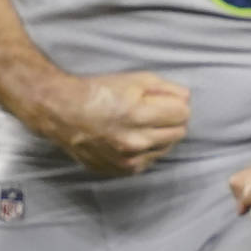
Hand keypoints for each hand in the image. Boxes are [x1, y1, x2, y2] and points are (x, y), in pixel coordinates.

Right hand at [32, 71, 189, 174]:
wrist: (64, 112)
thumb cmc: (100, 91)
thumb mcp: (136, 79)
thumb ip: (167, 89)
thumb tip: (187, 99)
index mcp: (138, 114)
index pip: (183, 114)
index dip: (177, 105)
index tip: (168, 102)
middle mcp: (134, 142)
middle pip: (178, 133)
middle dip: (172, 120)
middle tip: (155, 112)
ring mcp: (126, 160)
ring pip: (166, 149)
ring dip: (160, 137)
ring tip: (141, 125)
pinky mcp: (119, 170)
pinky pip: (149, 162)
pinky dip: (147, 151)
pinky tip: (133, 138)